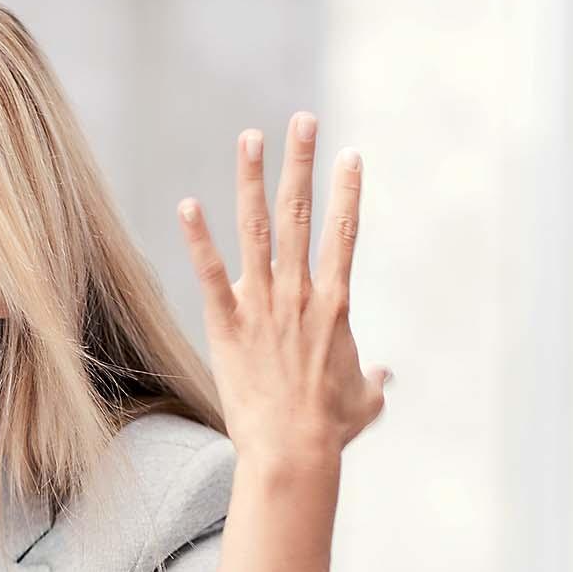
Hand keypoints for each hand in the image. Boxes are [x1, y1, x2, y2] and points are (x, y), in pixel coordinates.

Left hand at [177, 112, 389, 470]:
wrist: (292, 451)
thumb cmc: (329, 431)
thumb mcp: (363, 402)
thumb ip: (374, 380)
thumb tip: (385, 375)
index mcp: (336, 303)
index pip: (345, 233)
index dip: (349, 191)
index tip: (352, 154)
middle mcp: (300, 293)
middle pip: (302, 214)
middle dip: (302, 163)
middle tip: (302, 120)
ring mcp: (263, 305)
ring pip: (258, 229)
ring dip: (253, 179)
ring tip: (249, 137)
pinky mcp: (227, 324)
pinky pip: (209, 273)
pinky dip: (198, 238)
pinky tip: (187, 205)